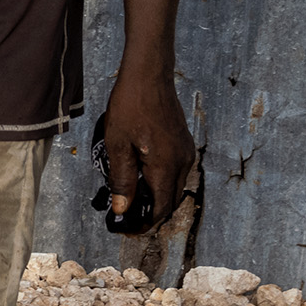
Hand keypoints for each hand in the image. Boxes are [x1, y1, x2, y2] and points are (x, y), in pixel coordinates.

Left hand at [95, 70, 196, 234]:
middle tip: (125, 218)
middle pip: (169, 202)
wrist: (149, 76)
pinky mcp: (184, 144)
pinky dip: (161, 183)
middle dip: (149, 214)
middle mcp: (183, 162)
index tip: (126, 229)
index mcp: (167, 166)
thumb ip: (122, 180)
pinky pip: (175, 173)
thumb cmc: (130, 107)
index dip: (143, 224)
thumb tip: (122, 209)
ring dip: (155, 198)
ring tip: (131, 200)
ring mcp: (186, 152)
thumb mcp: (118, 146)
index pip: (159, 209)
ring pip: (173, 188)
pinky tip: (141, 179)